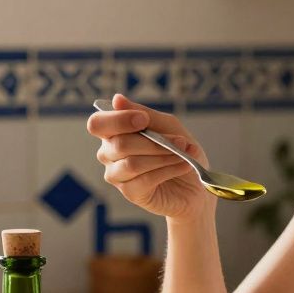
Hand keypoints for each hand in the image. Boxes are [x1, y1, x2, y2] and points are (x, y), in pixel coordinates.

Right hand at [87, 93, 213, 220]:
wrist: (195, 183)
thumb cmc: (179, 150)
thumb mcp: (166, 125)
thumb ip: (143, 113)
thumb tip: (116, 99)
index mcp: (113, 132)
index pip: (98, 124)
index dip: (118, 120)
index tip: (144, 121)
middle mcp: (109, 154)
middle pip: (119, 144)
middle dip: (154, 142)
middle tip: (180, 141)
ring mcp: (117, 175)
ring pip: (132, 163)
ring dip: (164, 156)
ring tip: (184, 155)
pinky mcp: (130, 193)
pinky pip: (144, 179)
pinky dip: (168, 170)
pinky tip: (183, 165)